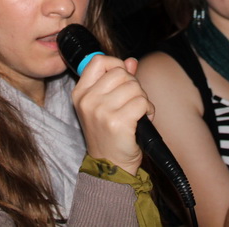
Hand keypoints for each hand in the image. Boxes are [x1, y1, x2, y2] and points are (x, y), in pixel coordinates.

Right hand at [71, 55, 152, 174]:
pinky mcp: (117, 122)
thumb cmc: (109, 134)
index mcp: (80, 93)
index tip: (123, 77)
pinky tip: (143, 119)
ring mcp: (101, 111)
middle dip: (133, 85)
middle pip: (120, 73)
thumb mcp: (105, 104)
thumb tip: (131, 62)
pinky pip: (142, 102)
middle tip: (132, 102)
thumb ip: (117, 80)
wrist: (110, 167)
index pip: (98, 61)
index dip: (116, 64)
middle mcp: (87, 100)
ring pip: (134, 87)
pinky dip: (148, 110)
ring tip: (137, 113)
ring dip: (142, 99)